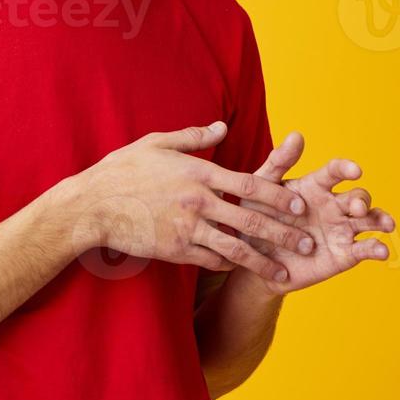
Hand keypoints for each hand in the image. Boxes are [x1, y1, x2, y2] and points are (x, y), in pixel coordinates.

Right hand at [64, 121, 312, 284]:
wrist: (92, 205)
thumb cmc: (123, 169)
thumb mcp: (157, 144)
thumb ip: (193, 137)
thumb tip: (223, 126)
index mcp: (198, 173)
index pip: (250, 184)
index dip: (279, 196)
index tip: (300, 203)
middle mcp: (197, 202)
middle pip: (251, 220)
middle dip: (283, 234)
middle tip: (308, 244)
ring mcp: (186, 229)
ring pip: (235, 249)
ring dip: (263, 261)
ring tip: (285, 273)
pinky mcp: (174, 250)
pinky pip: (210, 261)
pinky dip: (230, 266)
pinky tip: (244, 269)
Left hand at [232, 132, 394, 294]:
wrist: (252, 262)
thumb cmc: (255, 218)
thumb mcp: (259, 188)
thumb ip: (278, 162)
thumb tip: (297, 134)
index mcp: (315, 186)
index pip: (336, 171)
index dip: (347, 168)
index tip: (355, 170)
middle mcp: (333, 205)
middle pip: (358, 196)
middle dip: (362, 200)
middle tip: (356, 208)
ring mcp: (341, 230)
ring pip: (370, 220)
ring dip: (380, 219)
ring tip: (386, 225)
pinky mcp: (343, 255)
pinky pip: (364, 249)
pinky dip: (377, 249)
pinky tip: (382, 251)